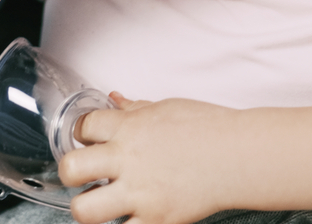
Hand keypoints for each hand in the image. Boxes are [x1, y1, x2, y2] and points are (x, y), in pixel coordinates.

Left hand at [59, 95, 238, 223]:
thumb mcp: (167, 108)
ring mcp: (140, 193)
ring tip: (100, 203)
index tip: (89, 140)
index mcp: (130, 128)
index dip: (82, 134)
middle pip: (71, 168)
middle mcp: (129, 160)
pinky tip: (127, 220)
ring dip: (87, 208)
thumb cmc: (209, 128)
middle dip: (70, 172)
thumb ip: (134, 109)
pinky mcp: (157, 220)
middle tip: (83, 176)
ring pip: (85, 210)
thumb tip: (113, 98)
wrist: (241, 155)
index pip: (82, 127)